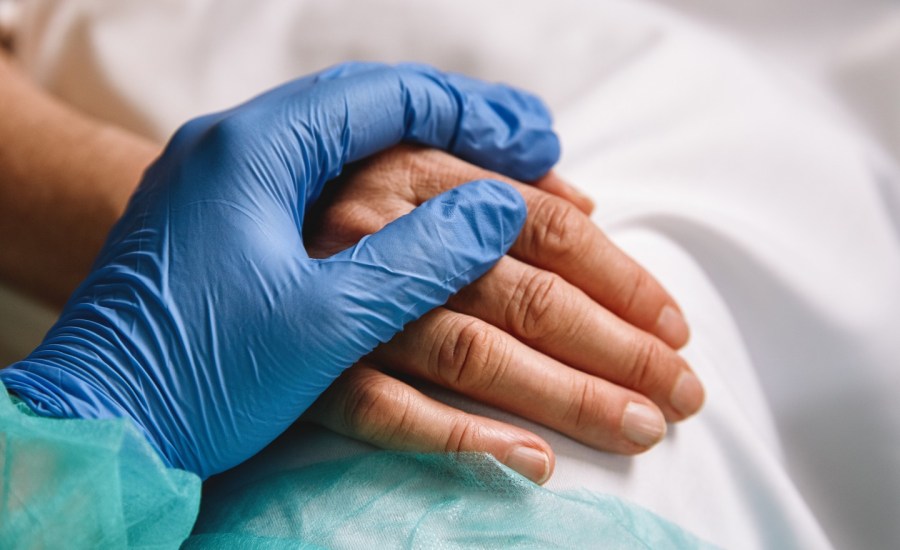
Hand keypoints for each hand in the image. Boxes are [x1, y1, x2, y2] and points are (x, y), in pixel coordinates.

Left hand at [0, 63, 560, 478]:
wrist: (95, 423)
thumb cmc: (198, 377)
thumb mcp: (324, 323)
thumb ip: (418, 260)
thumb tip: (498, 209)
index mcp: (254, 151)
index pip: (385, 98)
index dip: (473, 112)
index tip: (538, 141)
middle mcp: (232, 149)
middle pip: (368, 111)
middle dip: (455, 125)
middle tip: (530, 149)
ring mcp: (221, 184)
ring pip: (344, 145)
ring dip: (419, 155)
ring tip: (488, 174)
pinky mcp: (220, 225)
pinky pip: (317, 182)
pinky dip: (376, 189)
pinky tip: (410, 206)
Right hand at [304, 146, 703, 482]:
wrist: (209, 254)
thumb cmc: (328, 209)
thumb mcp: (405, 171)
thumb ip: (494, 183)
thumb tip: (588, 206)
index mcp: (413, 175)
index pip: (543, 227)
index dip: (621, 276)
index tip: (674, 325)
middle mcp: (380, 234)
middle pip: (525, 294)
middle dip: (616, 347)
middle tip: (680, 391)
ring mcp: (342, 308)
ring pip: (474, 354)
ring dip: (566, 396)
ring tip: (638, 427)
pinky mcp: (308, 375)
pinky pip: (388, 413)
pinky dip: (462, 438)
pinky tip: (532, 463)